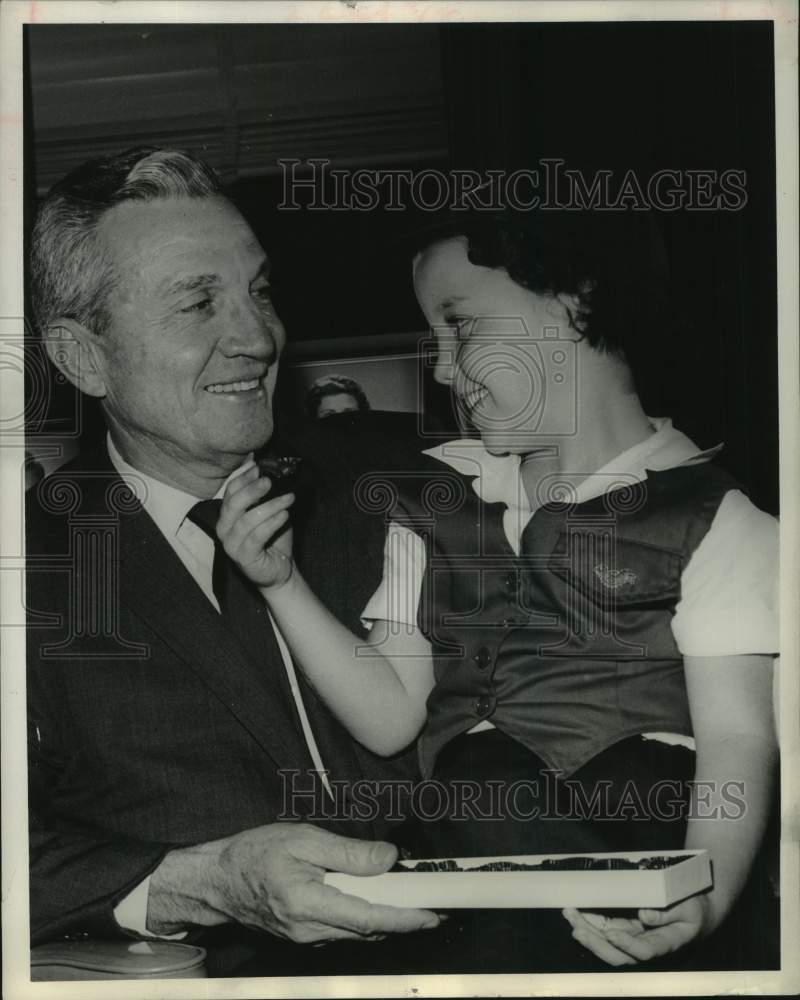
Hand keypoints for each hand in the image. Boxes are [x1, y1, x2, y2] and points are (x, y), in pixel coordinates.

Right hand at [148, 823, 441, 942]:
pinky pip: (342, 932)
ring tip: (410, 898)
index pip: (369, 919)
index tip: (433, 914)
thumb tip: (389, 860)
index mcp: (309, 904)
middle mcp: (309, 931)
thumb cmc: (254, 853)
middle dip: (403, 920)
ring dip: (386, 919)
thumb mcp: (302, 839)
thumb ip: (348, 853)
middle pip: (369, 931)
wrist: (215, 881)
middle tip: (435, 902)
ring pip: (357, 934)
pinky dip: (364, 919)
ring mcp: (305, 938)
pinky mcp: (302, 936)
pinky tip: (374, 901)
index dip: (405, 919)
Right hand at [218, 464, 293, 588]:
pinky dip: (271, 524)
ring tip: (288, 499)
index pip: (229, 492)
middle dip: (251, 490)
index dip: (243, 478)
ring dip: (270, 506)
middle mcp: (224, 529)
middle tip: (269, 481)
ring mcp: (231, 545)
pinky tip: (284, 515)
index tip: (258, 467)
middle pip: (233, 504)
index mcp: (228, 515)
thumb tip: (270, 471)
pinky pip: (256, 537)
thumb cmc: (273, 538)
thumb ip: (265, 495)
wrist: (280, 569)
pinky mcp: (244, 558)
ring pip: (247, 520)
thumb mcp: (269, 512)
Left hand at [563, 894, 711, 965]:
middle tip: (576, 927)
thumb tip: (645, 915)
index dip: (627, 945)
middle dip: (595, 943)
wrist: (696, 914)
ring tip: (569, 914)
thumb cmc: (693, 909)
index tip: (611, 933)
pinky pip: (605, 931)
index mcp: (666, 943)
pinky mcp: (626, 930)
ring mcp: (634, 940)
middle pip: (618, 955)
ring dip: (586, 932)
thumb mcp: (689, 907)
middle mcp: (647, 946)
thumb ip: (669, 912)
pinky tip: (574, 913)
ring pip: (607, 944)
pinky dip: (588, 923)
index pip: (644, 951)